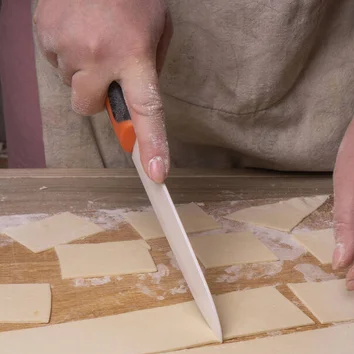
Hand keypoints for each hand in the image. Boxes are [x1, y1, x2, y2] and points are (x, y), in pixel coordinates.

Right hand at [33, 0, 172, 181]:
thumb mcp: (158, 29)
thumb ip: (149, 67)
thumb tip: (136, 100)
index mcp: (135, 55)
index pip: (146, 111)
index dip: (151, 144)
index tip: (155, 173)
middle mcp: (99, 56)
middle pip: (88, 106)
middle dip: (97, 95)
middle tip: (108, 68)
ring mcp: (66, 47)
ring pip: (71, 84)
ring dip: (82, 70)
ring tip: (93, 37)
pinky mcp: (44, 35)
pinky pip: (54, 62)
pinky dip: (66, 53)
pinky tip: (77, 29)